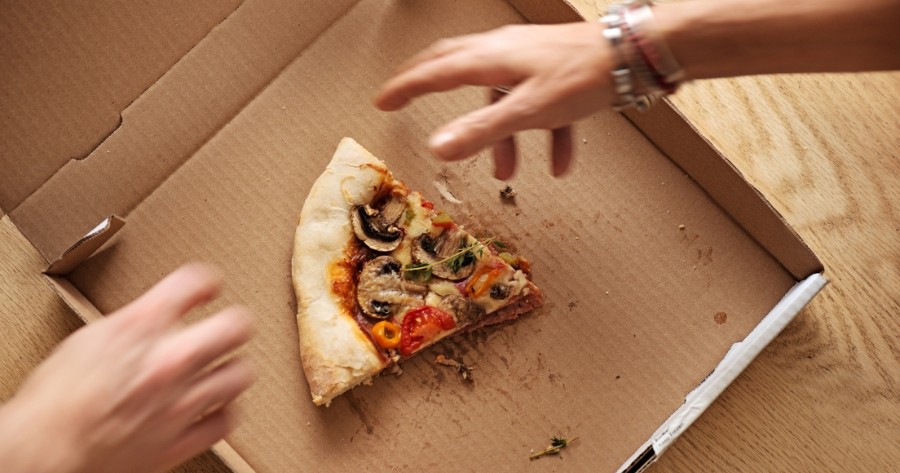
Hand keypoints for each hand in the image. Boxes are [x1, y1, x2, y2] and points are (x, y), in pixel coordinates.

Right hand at [0, 264, 252, 472]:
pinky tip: (214, 406)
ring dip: (233, 369)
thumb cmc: (55, 400)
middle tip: (228, 326)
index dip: (205, 281)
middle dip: (235, 323)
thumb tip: (156, 316)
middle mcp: (168, 361)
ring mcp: (179, 403)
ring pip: (240, 375)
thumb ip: (134, 322)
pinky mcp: (180, 441)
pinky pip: (225, 421)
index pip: (196, 281)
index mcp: (141, 328)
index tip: (207, 288)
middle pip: (236, 326)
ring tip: (224, 368)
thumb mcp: (90, 338)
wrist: (42, 451)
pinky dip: (224, 412)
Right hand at [375, 22, 615, 178]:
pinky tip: (559, 163)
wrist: (635, 54)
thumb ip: (482, 132)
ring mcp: (529, 59)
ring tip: (505, 171)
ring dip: (500, 136)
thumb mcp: (527, 110)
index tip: (382, 101)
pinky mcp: (553, 70)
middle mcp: (504, 52)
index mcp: (490, 58)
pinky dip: (543, 134)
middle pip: (454, 65)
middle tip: (406, 97)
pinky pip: (537, 104)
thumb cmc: (583, 75)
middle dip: (428, 84)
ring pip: (500, 96)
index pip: (434, 71)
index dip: (405, 87)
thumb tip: (437, 149)